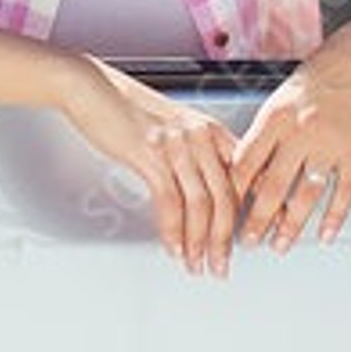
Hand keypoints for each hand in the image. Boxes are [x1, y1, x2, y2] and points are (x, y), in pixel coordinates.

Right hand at [61, 55, 238, 276]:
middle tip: (222, 265)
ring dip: (199, 242)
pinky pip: (169, 201)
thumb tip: (211, 190)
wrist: (92, 87)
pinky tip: (173, 247)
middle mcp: (200, 136)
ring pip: (200, 204)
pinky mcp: (149, 153)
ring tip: (197, 264)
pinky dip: (172, 231)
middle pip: (226, 197)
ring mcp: (176, 144)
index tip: (257, 236)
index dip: (256, 210)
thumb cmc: (130, 108)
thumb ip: (197, 154)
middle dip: (225, 240)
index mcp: (211, 130)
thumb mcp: (175, 127)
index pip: (246, 175)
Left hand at [231, 21, 350, 251]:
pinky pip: (344, 192)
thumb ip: (266, 131)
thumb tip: (248, 168)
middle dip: (256, 220)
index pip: (246, 162)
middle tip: (247, 241)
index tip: (224, 210)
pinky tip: (324, 234)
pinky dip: (334, 217)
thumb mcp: (282, 97)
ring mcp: (330, 144)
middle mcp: (301, 131)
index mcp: (276, 116)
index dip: (232, 191)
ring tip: (280, 245)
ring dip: (291, 226)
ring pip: (305, 195)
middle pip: (272, 186)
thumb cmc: (321, 74)